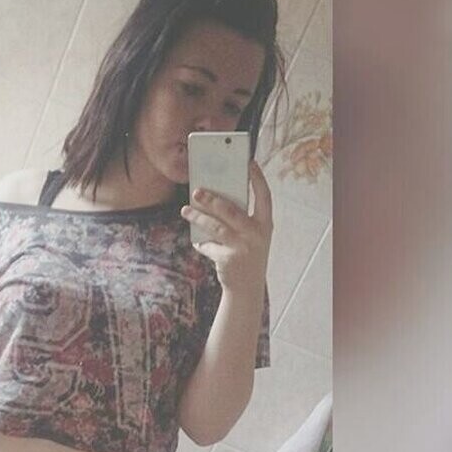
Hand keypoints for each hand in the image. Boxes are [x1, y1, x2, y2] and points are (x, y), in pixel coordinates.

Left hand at [182, 159, 272, 297]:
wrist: (247, 289)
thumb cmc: (248, 255)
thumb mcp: (252, 236)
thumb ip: (242, 220)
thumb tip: (216, 199)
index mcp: (266, 224)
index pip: (265, 196)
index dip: (258, 178)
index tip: (248, 162)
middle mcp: (257, 234)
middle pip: (231, 210)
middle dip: (212, 199)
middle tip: (196, 191)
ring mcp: (242, 247)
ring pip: (215, 227)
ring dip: (198, 217)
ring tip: (185, 210)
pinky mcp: (228, 259)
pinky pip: (209, 245)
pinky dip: (202, 243)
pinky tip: (198, 242)